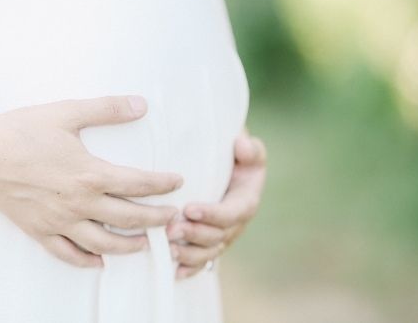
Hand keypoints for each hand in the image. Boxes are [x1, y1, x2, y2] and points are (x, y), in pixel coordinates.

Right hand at [0, 96, 183, 267]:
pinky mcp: (39, 231)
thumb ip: (107, 109)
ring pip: (104, 244)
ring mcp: (58, 221)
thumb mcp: (67, 112)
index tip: (178, 182)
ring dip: (130, 246)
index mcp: (89, 174)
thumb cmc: (22, 130)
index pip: (139, 183)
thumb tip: (141, 104)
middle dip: (157, 220)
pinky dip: (88, 261)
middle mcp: (78, 203)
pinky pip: (68, 254)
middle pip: (129, 219)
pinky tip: (100, 261)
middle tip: (173, 218)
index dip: (163, 184)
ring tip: (146, 243)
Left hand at [166, 129, 266, 279]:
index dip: (212, 214)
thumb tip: (241, 144)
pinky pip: (202, 262)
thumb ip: (249, 148)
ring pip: (209, 252)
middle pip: (218, 236)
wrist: (225, 166)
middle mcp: (236, 223)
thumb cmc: (232, 155)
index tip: (189, 208)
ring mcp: (222, 236)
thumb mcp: (246, 148)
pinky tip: (174, 273)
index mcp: (246, 201)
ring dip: (189, 253)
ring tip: (168, 248)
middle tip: (171, 229)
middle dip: (194, 235)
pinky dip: (190, 269)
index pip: (232, 212)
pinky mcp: (209, 243)